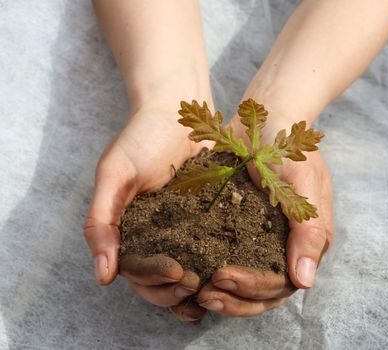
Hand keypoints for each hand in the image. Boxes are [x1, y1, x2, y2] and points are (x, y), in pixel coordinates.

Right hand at [83, 104, 210, 320]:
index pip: (137, 272)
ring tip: (216, 293)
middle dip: (177, 291)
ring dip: (199, 289)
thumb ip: (101, 221)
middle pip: (162, 281)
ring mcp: (183, 230)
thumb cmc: (141, 139)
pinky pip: (213, 248)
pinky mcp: (209, 219)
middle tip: (198, 285)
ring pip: (189, 272)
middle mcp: (155, 237)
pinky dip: (220, 265)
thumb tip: (102, 277)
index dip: (154, 282)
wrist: (177, 111)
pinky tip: (234, 273)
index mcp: (129, 233)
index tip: (178, 276)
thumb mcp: (114, 175)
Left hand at [196, 117, 332, 316]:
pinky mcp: (240, 232)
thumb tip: (305, 282)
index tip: (223, 277)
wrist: (262, 121)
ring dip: (224, 294)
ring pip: (246, 285)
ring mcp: (262, 241)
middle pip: (263, 292)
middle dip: (235, 297)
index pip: (281, 283)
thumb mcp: (302, 183)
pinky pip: (229, 261)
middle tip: (204, 294)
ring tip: (197, 292)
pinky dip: (213, 274)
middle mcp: (285, 248)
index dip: (253, 288)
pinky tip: (194, 277)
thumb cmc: (286, 147)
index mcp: (305, 242)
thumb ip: (309, 230)